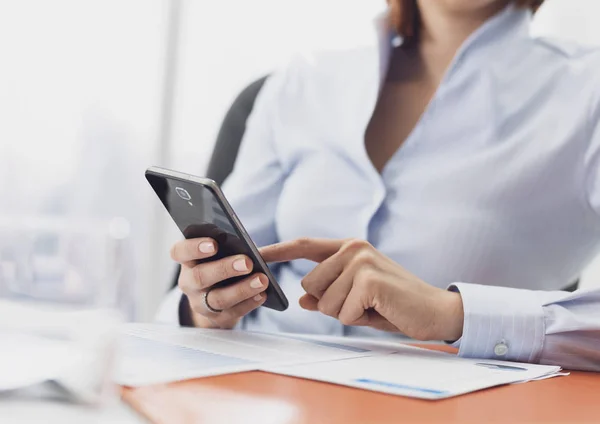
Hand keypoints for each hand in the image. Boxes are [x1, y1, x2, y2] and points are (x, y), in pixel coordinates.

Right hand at [171, 238, 267, 327]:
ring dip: (242, 289)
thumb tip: (249, 244)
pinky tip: (262, 294)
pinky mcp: (216, 318)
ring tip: (262, 280)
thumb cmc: (222, 263)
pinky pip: (232, 313)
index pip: (179, 252)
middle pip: (200, 277)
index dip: (194, 248)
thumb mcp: (222, 252)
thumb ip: (232, 245)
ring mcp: (200, 303)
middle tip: (247, 262)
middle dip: (224, 269)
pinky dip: (249, 303)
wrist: (219, 296)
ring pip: (218, 299)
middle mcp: (189, 282)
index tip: (214, 244)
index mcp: (188, 259)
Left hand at [260, 238, 463, 340]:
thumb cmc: (393, 305)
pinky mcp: (369, 279)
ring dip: (345, 313)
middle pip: (310, 284)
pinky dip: (358, 318)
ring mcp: (362, 261)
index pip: (304, 245)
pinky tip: (380, 309)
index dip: (278, 250)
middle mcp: (353, 248)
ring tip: (373, 306)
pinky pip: (342, 311)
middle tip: (362, 303)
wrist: (435, 311)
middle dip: (329, 303)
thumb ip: (327, 295)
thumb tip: (301, 299)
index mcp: (349, 248)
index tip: (256, 254)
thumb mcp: (354, 300)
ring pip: (323, 301)